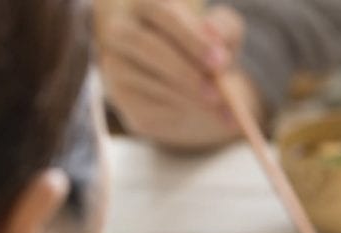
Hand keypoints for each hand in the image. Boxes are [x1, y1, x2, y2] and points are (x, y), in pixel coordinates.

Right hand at [98, 0, 262, 148]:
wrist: (192, 85)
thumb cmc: (205, 50)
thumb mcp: (221, 34)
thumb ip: (223, 30)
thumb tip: (214, 35)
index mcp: (146, 5)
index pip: (164, 13)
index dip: (192, 38)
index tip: (220, 62)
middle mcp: (122, 30)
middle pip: (147, 46)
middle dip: (185, 72)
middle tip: (217, 94)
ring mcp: (117, 65)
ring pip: (150, 82)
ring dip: (189, 98)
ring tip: (220, 108)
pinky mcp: (122, 97)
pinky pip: (148, 107)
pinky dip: (179, 114)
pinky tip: (200, 113)